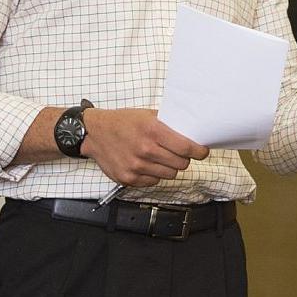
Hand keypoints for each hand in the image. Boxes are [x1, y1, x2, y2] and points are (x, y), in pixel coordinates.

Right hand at [81, 108, 208, 187]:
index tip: (202, 152)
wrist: (94, 133)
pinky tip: (147, 164)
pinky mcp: (129, 179)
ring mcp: (136, 167)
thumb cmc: (122, 122)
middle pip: (181, 164)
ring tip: (161, 158)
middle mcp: (145, 150)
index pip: (186, 148)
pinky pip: (154, 182)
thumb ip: (168, 124)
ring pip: (169, 175)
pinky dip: (154, 175)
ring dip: (169, 168)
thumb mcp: (147, 115)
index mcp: (153, 131)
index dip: (199, 152)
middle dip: (183, 159)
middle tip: (178, 153)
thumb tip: (191, 132)